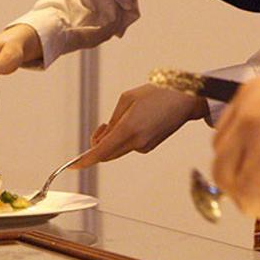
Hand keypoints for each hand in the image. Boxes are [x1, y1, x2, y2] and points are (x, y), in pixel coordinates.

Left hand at [73, 83, 207, 167]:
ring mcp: (144, 146)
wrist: (184, 100)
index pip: (101, 150)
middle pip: (107, 153)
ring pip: (118, 150)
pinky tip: (134, 122)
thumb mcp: (127, 99)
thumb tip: (103, 137)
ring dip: (112, 140)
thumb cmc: (157, 94)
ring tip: (121, 119)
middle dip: (99, 145)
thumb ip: (113, 120)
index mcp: (129, 128)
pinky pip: (129, 146)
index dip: (86, 160)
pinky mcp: (150, 146)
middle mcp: (137, 142)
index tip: (75, 165)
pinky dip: (124, 139)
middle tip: (101, 127)